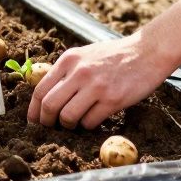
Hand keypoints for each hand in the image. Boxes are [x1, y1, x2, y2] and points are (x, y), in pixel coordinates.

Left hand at [27, 34, 172, 129]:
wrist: (147, 52)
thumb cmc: (115, 55)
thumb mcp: (85, 54)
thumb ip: (67, 71)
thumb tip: (47, 95)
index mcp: (69, 60)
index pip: (40, 90)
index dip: (34, 110)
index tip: (34, 121)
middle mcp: (79, 72)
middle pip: (50, 106)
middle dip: (47, 122)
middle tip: (51, 128)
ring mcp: (96, 86)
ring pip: (68, 117)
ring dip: (68, 125)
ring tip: (75, 124)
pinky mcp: (112, 100)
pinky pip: (90, 122)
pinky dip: (88, 125)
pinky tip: (94, 119)